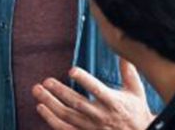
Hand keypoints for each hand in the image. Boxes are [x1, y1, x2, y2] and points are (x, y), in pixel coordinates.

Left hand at [32, 59, 153, 129]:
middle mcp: (101, 116)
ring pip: (67, 116)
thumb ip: (128, 72)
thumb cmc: (136, 112)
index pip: (97, 90)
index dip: (84, 80)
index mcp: (113, 102)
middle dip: (60, 92)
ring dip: (50, 104)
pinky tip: (41, 108)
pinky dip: (51, 120)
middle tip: (46, 81)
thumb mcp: (136, 92)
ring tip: (37, 91)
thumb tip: (124, 51)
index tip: (72, 70)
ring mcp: (91, 127)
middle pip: (77, 103)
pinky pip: (64, 129)